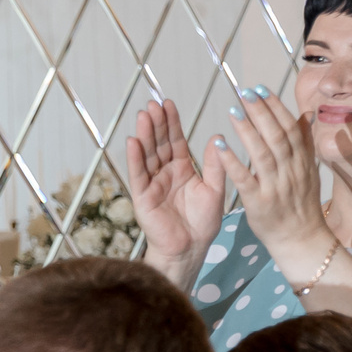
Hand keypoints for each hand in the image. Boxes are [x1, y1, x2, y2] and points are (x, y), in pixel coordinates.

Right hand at [124, 100, 225, 278]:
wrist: (191, 248)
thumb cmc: (203, 222)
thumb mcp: (214, 189)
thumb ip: (215, 165)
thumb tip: (218, 138)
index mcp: (182, 169)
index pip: (176, 141)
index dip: (172, 123)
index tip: (169, 103)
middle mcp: (165, 173)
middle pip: (159, 143)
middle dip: (156, 123)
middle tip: (153, 103)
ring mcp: (152, 183)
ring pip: (147, 155)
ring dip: (145, 135)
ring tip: (143, 115)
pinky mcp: (143, 197)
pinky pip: (138, 175)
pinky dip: (135, 158)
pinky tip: (133, 142)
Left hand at [213, 88, 336, 270]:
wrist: (302, 240)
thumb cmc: (301, 204)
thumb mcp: (309, 171)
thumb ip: (305, 143)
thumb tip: (305, 114)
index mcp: (303, 162)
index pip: (290, 129)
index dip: (276, 107)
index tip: (261, 88)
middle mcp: (292, 172)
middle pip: (277, 137)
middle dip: (262, 112)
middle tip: (245, 92)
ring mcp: (276, 187)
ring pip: (263, 154)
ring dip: (247, 131)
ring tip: (233, 110)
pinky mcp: (260, 203)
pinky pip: (245, 179)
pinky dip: (233, 161)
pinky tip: (220, 145)